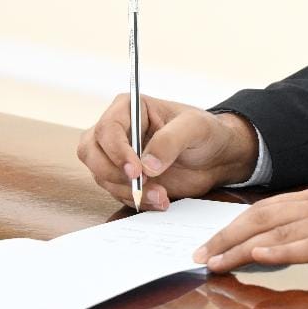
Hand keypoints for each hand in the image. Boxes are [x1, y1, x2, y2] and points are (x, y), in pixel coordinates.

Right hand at [77, 93, 257, 209]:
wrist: (216, 157)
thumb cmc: (206, 132)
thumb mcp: (195, 128)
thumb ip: (171, 140)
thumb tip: (146, 165)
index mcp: (129, 108)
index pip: (107, 129)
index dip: (116, 151)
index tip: (136, 170)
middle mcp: (117, 131)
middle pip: (91, 153)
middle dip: (114, 174)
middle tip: (143, 185)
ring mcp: (117, 156)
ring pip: (102, 177)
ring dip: (129, 191)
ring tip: (162, 196)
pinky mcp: (123, 178)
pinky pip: (116, 192)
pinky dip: (136, 200)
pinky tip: (160, 200)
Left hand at [193, 166, 307, 272]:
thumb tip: (304, 248)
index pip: (269, 208)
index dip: (235, 224)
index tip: (209, 241)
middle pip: (264, 216)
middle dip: (226, 236)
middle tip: (196, 254)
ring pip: (280, 230)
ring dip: (242, 245)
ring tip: (213, 259)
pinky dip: (282, 249)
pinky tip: (259, 254)